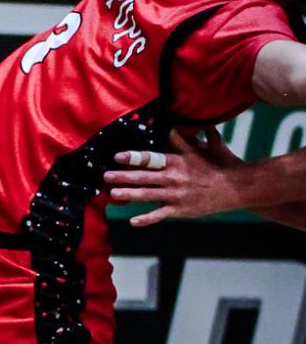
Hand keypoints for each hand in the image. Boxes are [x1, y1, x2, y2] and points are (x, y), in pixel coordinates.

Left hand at [104, 128, 243, 225]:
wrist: (237, 187)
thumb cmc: (222, 164)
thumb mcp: (206, 146)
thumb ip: (189, 136)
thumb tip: (177, 122)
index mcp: (178, 161)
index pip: (151, 158)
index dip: (133, 157)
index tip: (117, 156)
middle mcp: (174, 177)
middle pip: (144, 176)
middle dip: (123, 176)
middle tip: (105, 175)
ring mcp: (176, 195)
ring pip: (147, 195)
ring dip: (128, 194)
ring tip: (112, 193)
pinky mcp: (180, 209)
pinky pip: (160, 215)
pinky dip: (146, 219)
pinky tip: (133, 221)